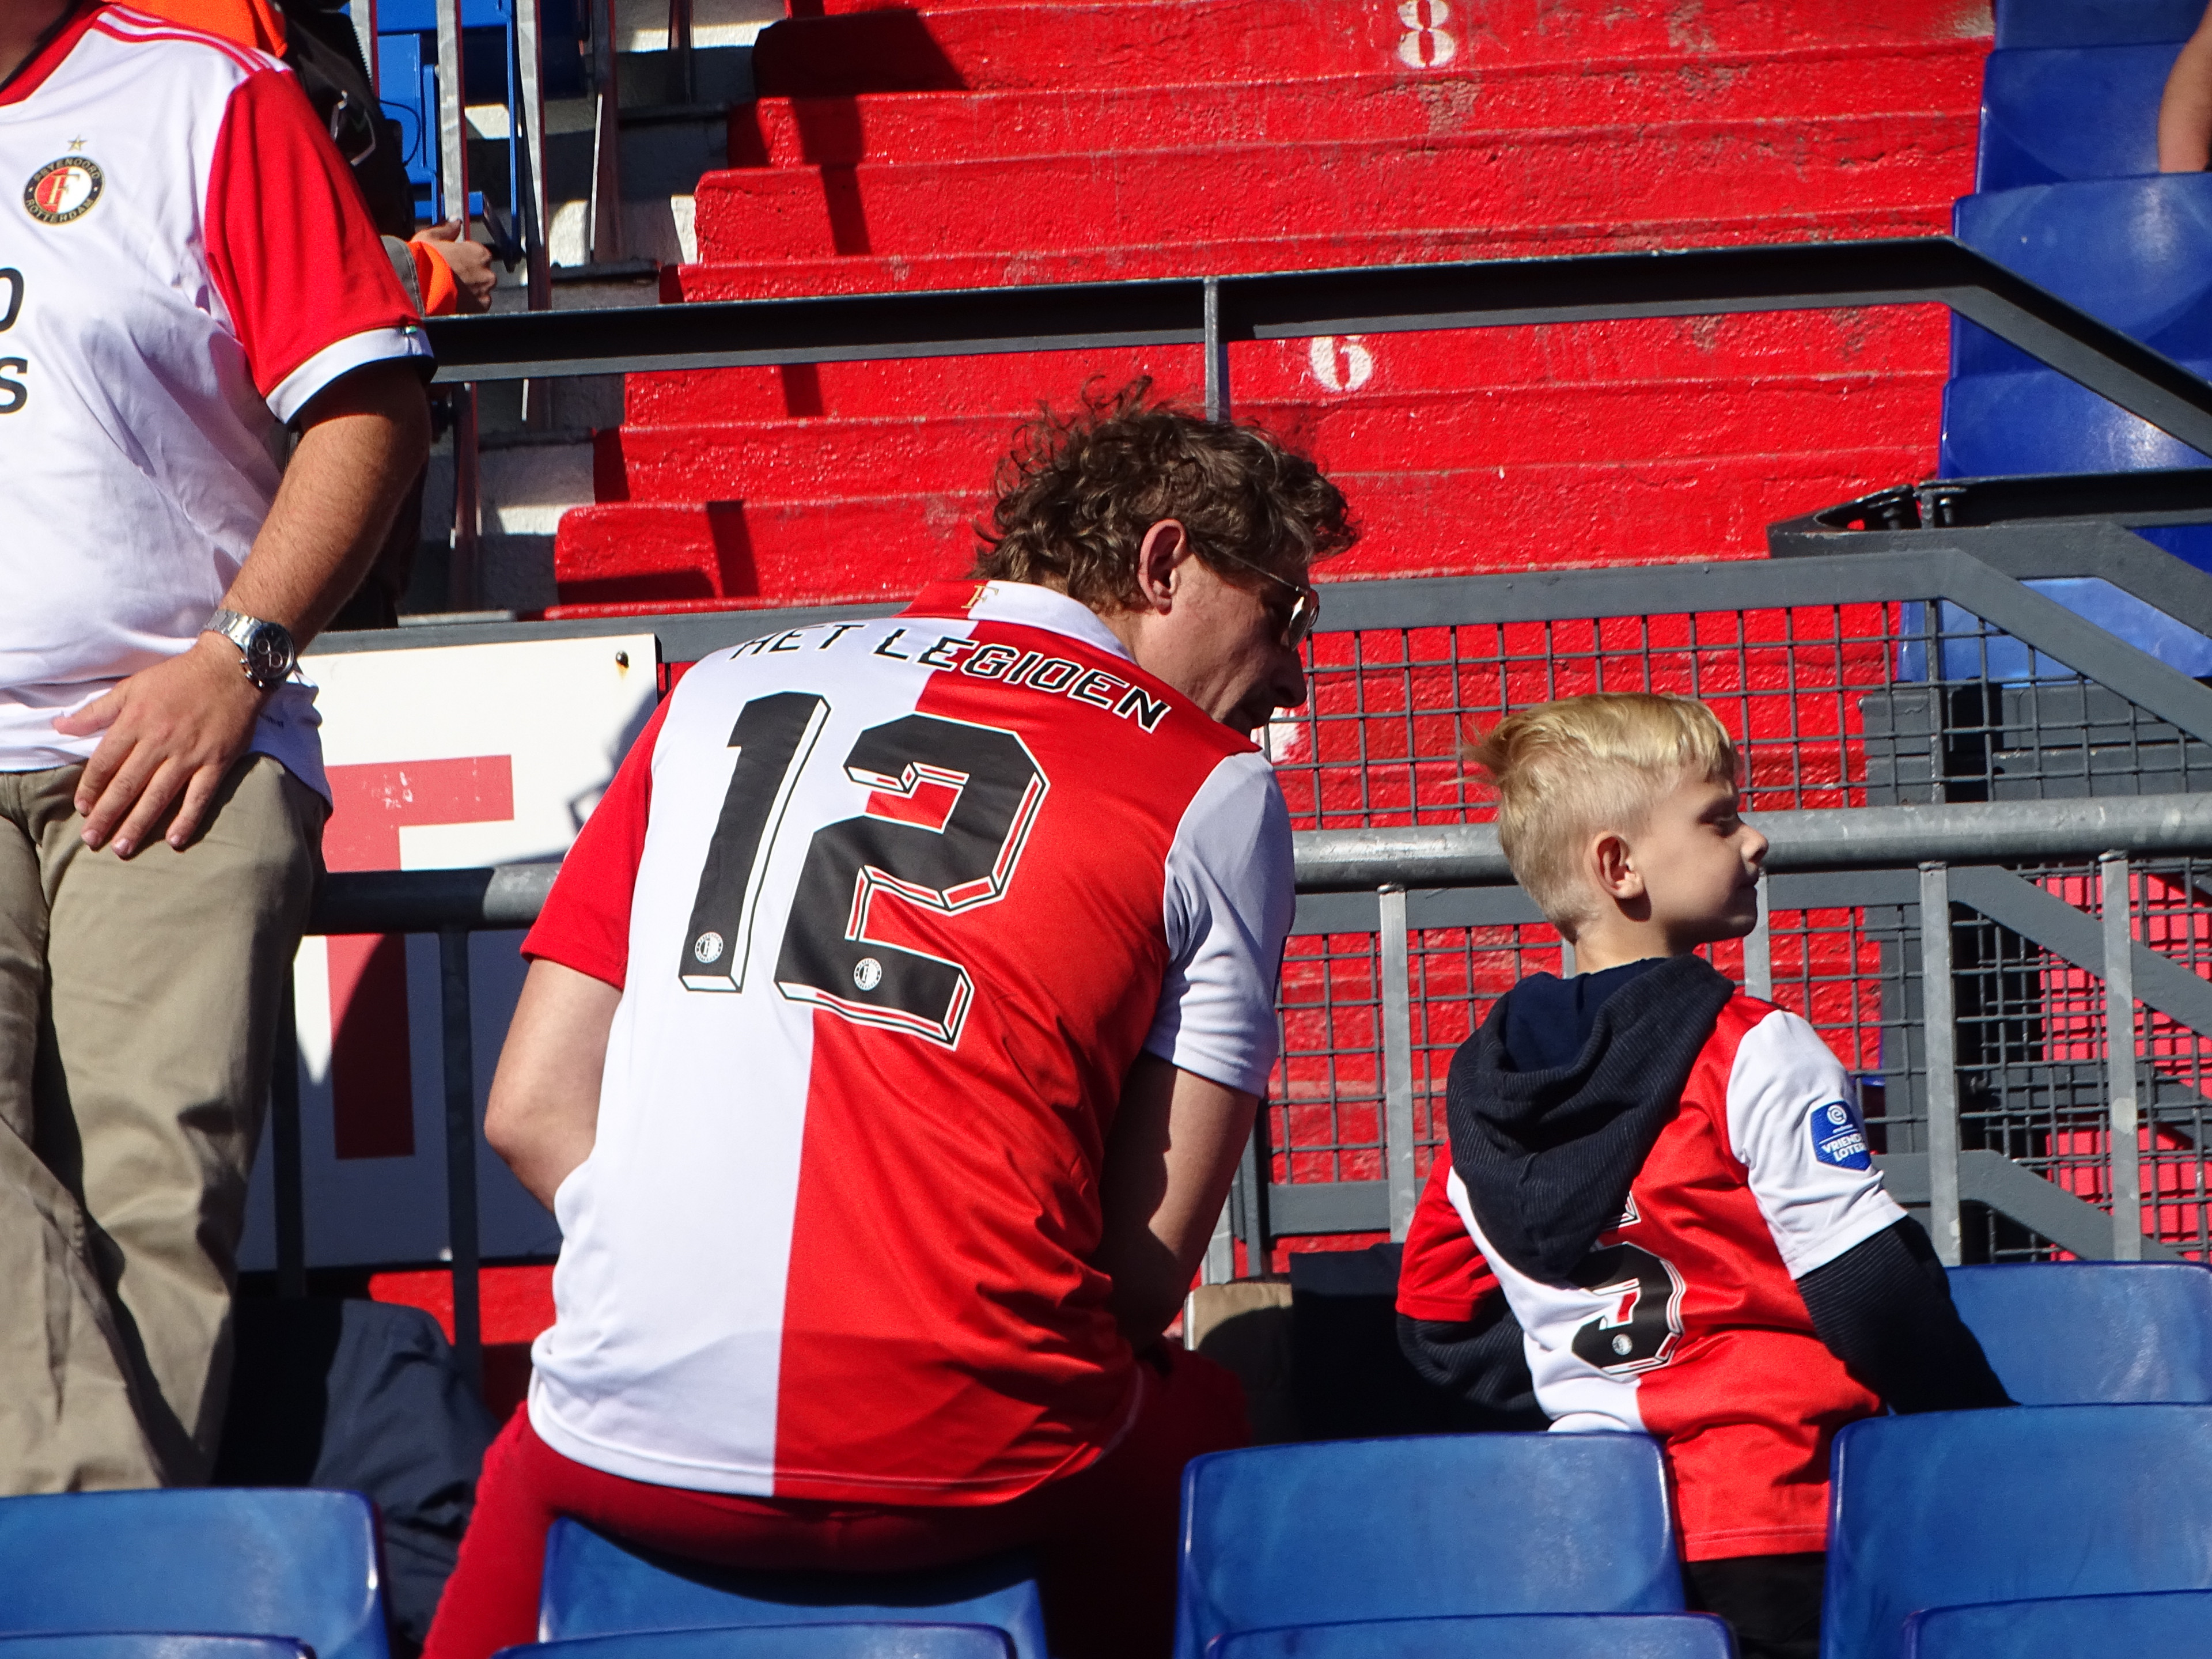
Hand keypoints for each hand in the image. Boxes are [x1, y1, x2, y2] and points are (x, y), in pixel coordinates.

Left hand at [53, 635, 266, 855]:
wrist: (231, 670)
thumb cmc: (179, 677)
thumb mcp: (131, 687)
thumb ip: (96, 711)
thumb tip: (60, 726)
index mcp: (135, 721)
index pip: (105, 763)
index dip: (91, 788)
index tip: (82, 807)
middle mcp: (160, 741)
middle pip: (126, 786)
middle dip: (107, 815)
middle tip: (92, 839)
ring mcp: (190, 754)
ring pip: (158, 796)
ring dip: (138, 824)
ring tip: (122, 847)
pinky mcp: (217, 762)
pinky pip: (200, 796)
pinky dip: (187, 819)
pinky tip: (174, 839)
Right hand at [419, 219, 496, 313]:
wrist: (420, 289)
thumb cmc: (424, 260)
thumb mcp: (430, 237)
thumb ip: (447, 229)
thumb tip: (456, 221)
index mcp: (479, 253)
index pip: (479, 253)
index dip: (465, 257)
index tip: (453, 260)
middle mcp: (487, 273)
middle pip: (482, 274)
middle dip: (469, 275)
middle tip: (450, 278)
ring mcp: (485, 293)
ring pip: (480, 291)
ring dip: (469, 291)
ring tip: (450, 292)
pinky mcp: (479, 310)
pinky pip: (477, 307)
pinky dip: (468, 305)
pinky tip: (453, 303)